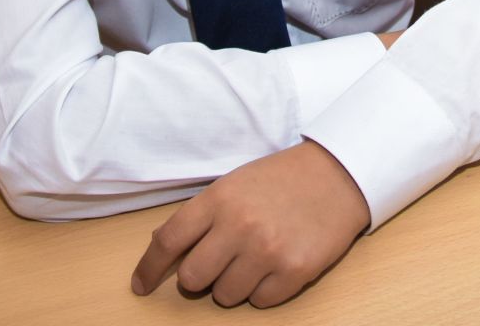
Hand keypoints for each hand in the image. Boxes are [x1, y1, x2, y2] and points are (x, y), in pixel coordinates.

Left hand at [130, 140, 369, 307]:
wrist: (338, 175)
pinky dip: (263, 291)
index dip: (148, 268)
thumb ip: (200, 215)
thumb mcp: (234, 184)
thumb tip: (162, 244)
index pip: (168, 241)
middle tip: (219, 263)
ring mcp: (268, 250)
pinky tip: (276, 265)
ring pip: (225, 297)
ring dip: (234, 286)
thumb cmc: (281, 180)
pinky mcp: (295, 271)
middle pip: (193, 278)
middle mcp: (240, 226)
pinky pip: (260, 303)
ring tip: (255, 259)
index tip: (140, 285)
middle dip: (201, 277)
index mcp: (219, 199)